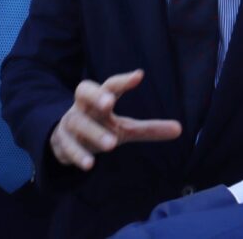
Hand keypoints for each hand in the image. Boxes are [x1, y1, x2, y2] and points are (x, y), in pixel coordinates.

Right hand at [50, 69, 181, 170]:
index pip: (110, 85)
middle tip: (109, 102)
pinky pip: (68, 147)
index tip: (139, 76)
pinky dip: (78, 155)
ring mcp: (71, 123)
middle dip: (95, 96)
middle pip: (84, 92)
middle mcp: (83, 107)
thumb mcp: (124, 128)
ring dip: (94, 132)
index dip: (123, 81)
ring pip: (79, 123)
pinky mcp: (63, 141)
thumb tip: (180, 129)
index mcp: (99, 99)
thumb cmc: (100, 128)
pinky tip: (89, 165)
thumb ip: (149, 129)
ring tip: (112, 144)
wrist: (65, 141)